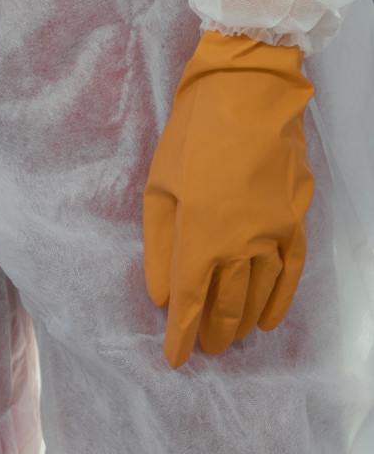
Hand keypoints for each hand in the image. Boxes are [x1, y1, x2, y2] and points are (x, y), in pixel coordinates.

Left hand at [143, 30, 314, 366]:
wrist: (247, 94)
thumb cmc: (193, 133)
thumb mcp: (160, 184)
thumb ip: (159, 244)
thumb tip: (160, 294)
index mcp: (200, 234)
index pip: (189, 300)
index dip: (180, 333)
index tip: (174, 359)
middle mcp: (240, 245)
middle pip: (226, 304)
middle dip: (212, 332)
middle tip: (202, 348)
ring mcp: (273, 235)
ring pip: (258, 294)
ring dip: (242, 323)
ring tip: (227, 340)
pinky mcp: (295, 222)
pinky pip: (290, 274)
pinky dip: (279, 302)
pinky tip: (267, 320)